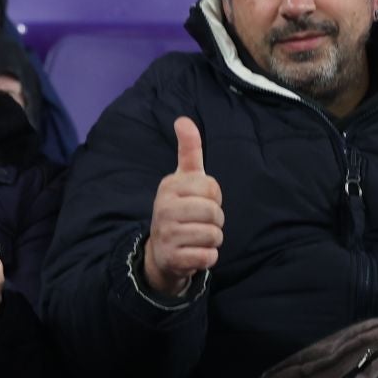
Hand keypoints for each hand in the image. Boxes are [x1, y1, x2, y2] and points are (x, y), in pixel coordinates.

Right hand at [143, 117, 222, 297]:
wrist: (161, 252)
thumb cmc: (180, 209)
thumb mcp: (183, 179)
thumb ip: (189, 150)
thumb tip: (183, 119)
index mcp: (169, 186)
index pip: (212, 187)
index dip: (214, 197)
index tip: (199, 201)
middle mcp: (164, 208)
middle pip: (214, 212)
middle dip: (215, 221)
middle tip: (201, 223)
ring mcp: (166, 234)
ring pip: (214, 235)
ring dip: (213, 240)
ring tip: (197, 238)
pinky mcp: (173, 259)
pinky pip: (208, 257)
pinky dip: (208, 257)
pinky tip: (194, 253)